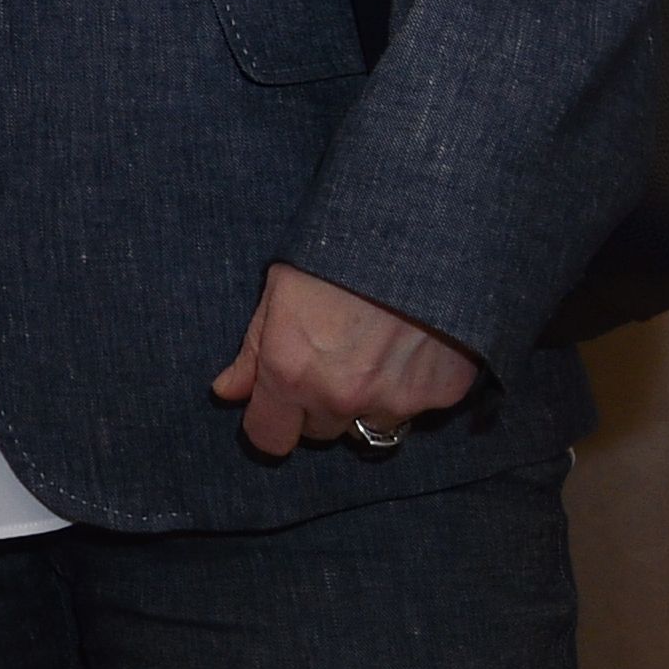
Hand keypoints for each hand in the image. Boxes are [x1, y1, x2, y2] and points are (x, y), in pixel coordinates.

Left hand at [209, 261, 481, 459]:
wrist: (422, 229)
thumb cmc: (340, 251)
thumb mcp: (281, 289)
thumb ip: (253, 351)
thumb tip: (227, 392)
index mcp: (291, 372)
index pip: (269, 439)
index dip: (271, 421)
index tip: (279, 405)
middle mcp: (341, 397)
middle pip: (320, 431)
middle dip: (320, 404)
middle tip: (333, 357)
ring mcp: (395, 400)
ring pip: (370, 425)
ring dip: (367, 402)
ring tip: (374, 351)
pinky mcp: (441, 395)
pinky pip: (417, 408)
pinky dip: (412, 387)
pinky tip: (411, 346)